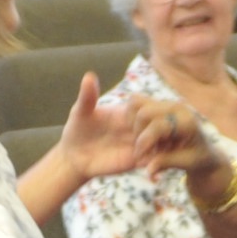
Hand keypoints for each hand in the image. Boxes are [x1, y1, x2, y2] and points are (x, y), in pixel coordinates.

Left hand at [57, 74, 196, 179]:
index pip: (148, 106)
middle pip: (160, 123)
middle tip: (137, 138)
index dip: (146, 111)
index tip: (131, 121)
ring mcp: (139, 143)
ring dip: (159, 145)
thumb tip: (89, 76)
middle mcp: (137, 125)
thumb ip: (88, 96)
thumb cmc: (77, 130)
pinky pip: (154, 158)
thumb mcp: (80, 112)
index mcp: (127, 111)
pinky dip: (155, 159)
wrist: (74, 157)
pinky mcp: (137, 160)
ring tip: (139, 150)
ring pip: (162, 141)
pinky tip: (141, 162)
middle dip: (157, 129)